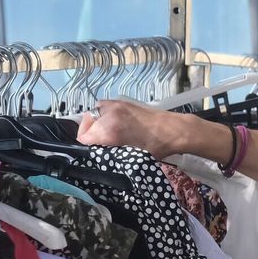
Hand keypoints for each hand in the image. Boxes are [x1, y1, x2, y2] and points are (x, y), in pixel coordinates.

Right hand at [77, 99, 206, 159]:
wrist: (174, 130)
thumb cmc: (156, 147)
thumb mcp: (130, 156)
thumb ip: (109, 153)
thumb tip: (97, 153)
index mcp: (110, 130)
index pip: (84, 138)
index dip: (86, 147)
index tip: (92, 152)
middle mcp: (109, 114)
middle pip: (86, 125)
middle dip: (90, 135)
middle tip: (99, 145)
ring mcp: (115, 105)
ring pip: (93, 115)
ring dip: (96, 124)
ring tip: (106, 134)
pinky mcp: (122, 102)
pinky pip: (103, 107)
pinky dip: (104, 115)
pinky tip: (113, 124)